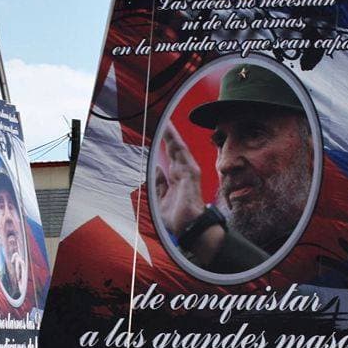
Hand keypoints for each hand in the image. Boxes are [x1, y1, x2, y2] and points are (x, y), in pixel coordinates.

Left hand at [153, 122, 205, 236]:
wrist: (189, 228)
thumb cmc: (177, 218)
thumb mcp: (161, 200)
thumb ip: (160, 185)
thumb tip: (158, 170)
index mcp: (177, 179)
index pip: (170, 157)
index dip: (165, 145)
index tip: (159, 132)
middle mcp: (183, 173)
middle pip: (174, 150)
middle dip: (168, 136)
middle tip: (162, 120)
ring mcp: (187, 172)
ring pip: (177, 148)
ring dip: (171, 135)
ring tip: (164, 120)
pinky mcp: (190, 172)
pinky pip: (181, 152)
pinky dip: (175, 140)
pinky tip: (169, 129)